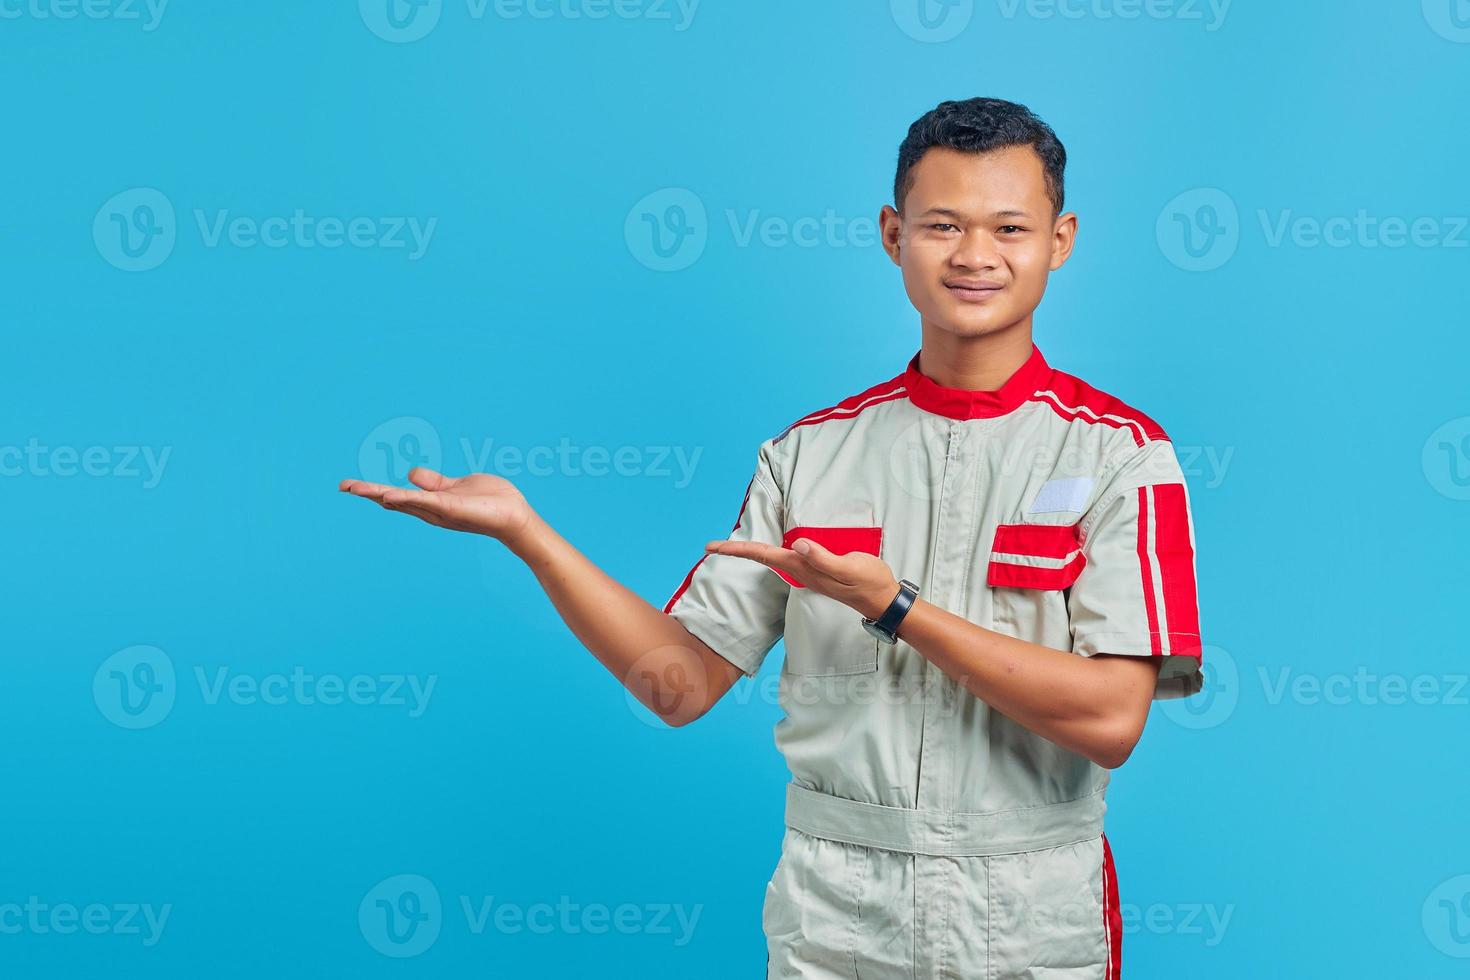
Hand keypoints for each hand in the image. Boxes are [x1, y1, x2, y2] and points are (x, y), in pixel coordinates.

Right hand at [339, 466, 533, 543]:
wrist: (516, 516)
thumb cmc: (491, 502)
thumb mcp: (455, 486)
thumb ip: (433, 482)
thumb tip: (409, 473)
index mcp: (431, 503)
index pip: (397, 496)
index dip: (374, 490)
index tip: (350, 485)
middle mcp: (431, 510)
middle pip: (394, 500)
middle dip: (369, 493)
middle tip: (343, 486)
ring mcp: (440, 511)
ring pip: (405, 501)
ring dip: (380, 494)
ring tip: (357, 488)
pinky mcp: (452, 508)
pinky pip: (426, 502)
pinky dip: (408, 498)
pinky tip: (389, 495)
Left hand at [705, 536, 899, 619]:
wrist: (883, 599)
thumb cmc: (868, 582)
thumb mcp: (849, 567)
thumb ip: (823, 558)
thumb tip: (798, 544)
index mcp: (803, 567)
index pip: (763, 555)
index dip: (737, 549)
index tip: (711, 547)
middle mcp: (801, 570)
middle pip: (762, 557)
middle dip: (737, 551)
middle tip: (710, 546)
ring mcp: (808, 571)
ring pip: (773, 558)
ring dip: (752, 552)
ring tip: (730, 546)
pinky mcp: (817, 568)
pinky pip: (788, 557)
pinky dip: (772, 552)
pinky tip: (769, 548)